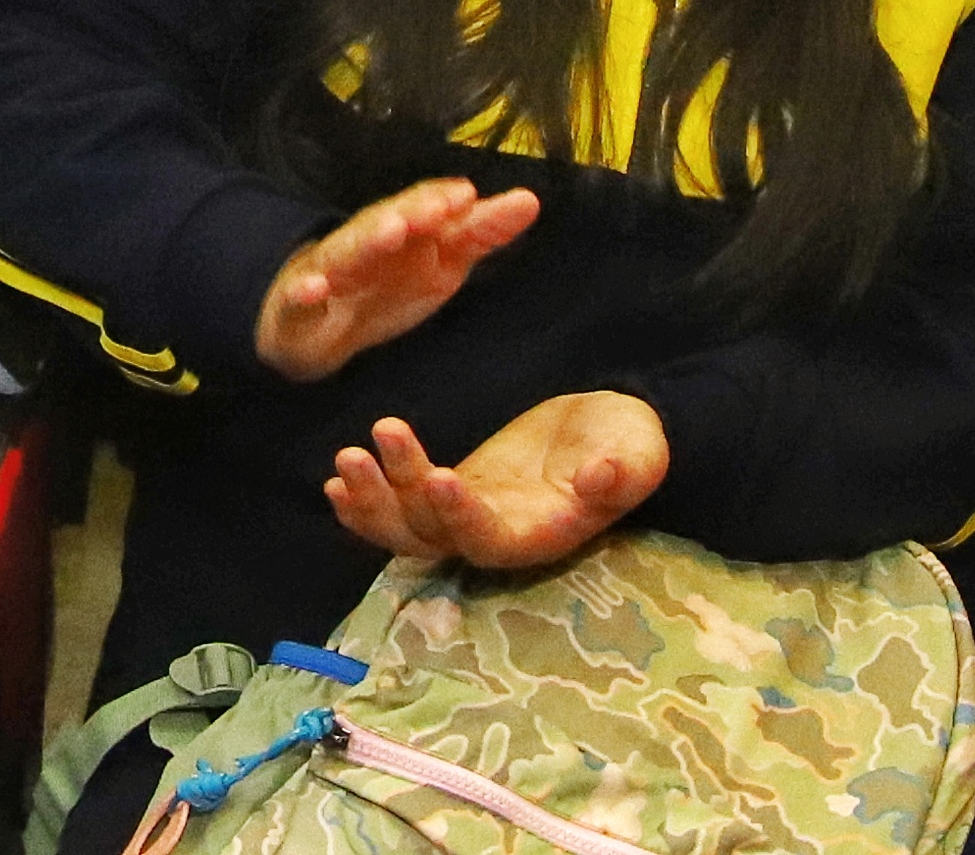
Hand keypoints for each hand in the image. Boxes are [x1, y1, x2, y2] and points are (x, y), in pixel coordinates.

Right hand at [256, 176, 545, 379]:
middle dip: (412, 211)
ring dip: (368, 239)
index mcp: (403, 231)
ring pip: (348, 250)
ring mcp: (330, 269)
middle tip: (437, 210)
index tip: (468, 196)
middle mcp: (366, 241)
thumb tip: (529, 200)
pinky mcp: (299, 301)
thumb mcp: (441, 264)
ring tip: (392, 231)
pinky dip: (304, 290)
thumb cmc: (386, 285)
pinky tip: (314, 289)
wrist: (315, 327)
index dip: (443, 202)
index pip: (424, 207)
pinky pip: (300, 296)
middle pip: (388, 220)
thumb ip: (480, 233)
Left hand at [326, 392, 670, 571]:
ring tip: (344, 461)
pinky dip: (368, 502)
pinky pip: (401, 511)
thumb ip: (624, 470)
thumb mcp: (639, 452)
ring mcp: (468, 518)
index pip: (488, 540)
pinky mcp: (453, 493)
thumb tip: (601, 477)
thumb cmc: (628, 444)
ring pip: (407, 531)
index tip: (440, 477)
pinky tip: (335, 482)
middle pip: (432, 537)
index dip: (460, 517)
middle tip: (359, 450)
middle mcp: (496, 538)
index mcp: (539, 535)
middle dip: (394, 498)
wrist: (609, 434)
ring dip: (371, 501)